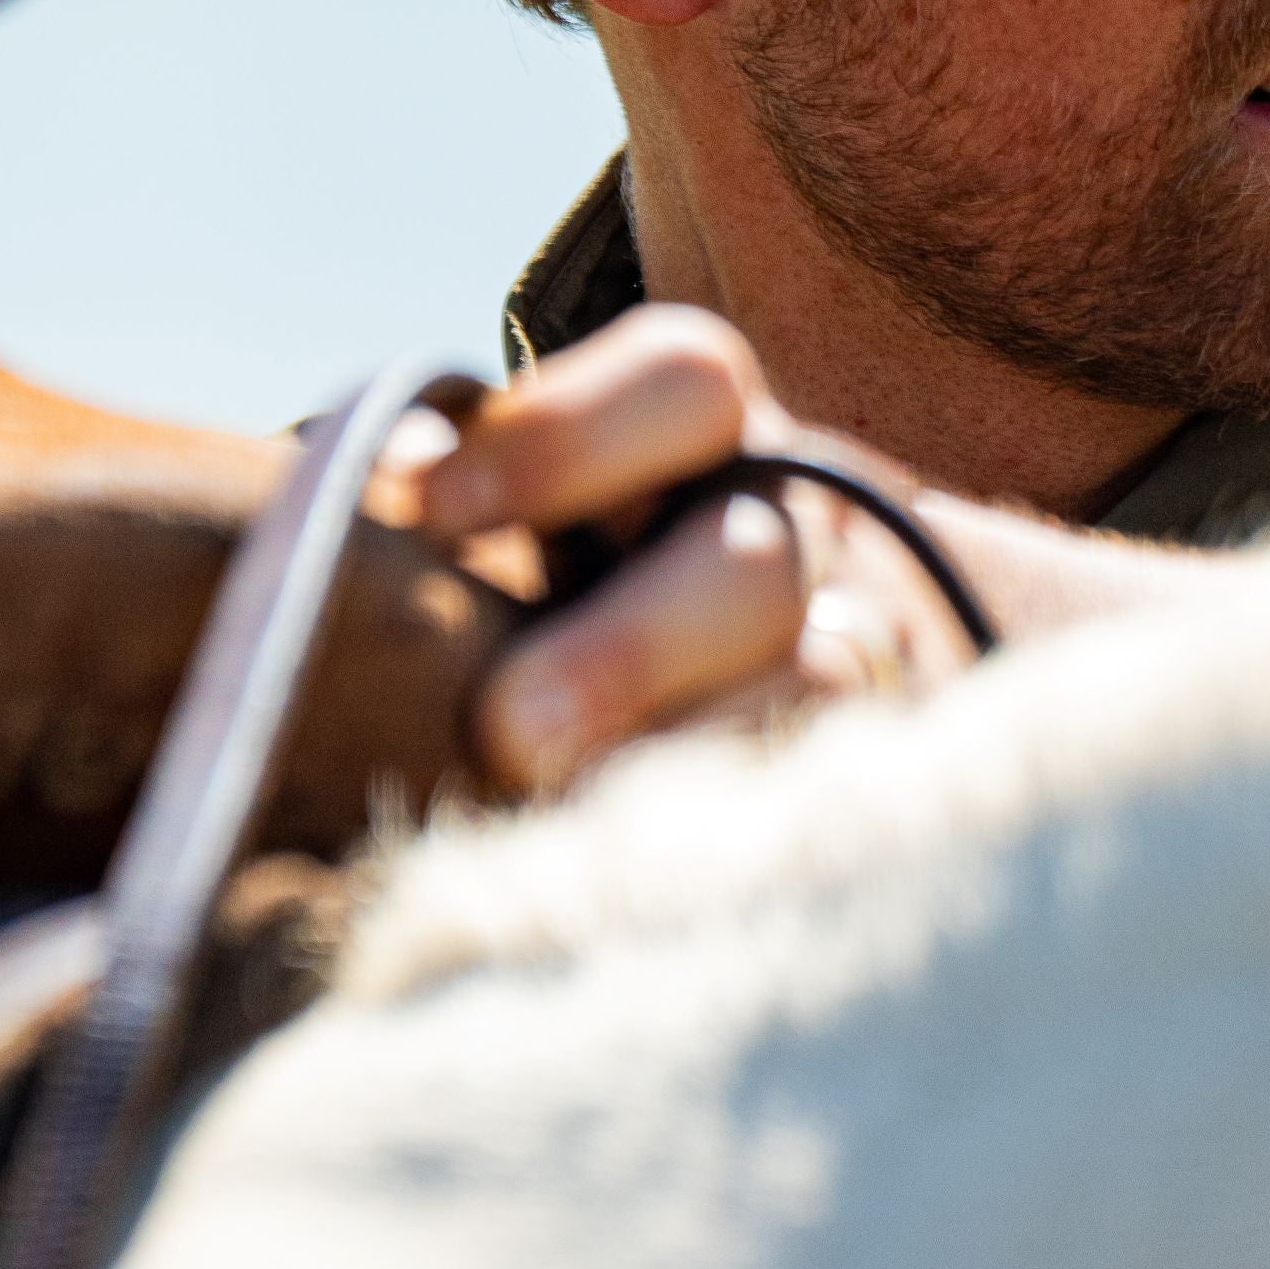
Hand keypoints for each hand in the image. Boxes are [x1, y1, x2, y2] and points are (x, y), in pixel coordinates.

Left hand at [381, 307, 1171, 799]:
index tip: (429, 511)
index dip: (563, 438)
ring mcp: (876, 649)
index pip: (686, 383)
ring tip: (575, 834)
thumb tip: (364, 503)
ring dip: (691, 767)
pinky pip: (842, 806)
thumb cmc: (598, 589)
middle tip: (507, 735)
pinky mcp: (905, 761)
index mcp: (719, 440)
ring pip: (823, 695)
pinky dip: (744, 846)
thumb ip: (464, 504)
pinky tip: (653, 885)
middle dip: (626, 653)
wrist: (828, 667)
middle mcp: (810, 531)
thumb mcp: (557, 518)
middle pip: (752, 567)